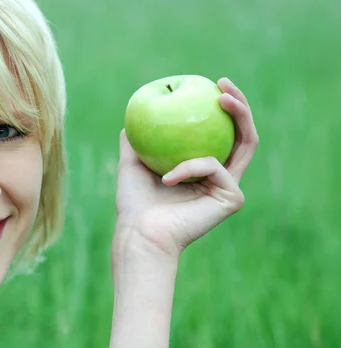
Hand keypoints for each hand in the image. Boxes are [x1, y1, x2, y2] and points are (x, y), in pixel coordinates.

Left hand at [113, 77, 258, 261]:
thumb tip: (134, 116)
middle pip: (243, 134)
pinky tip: (166, 178)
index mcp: (202, 170)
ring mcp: (229, 187)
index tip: (209, 83)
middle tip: (224, 84)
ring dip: (239, 115)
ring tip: (220, 97)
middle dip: (241, 104)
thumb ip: (136, 140)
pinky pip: (213, 166)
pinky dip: (188, 166)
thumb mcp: (132, 162)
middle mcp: (221, 177)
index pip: (220, 134)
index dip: (222, 108)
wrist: (139, 233)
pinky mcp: (232, 198)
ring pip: (245, 144)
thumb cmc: (133, 203)